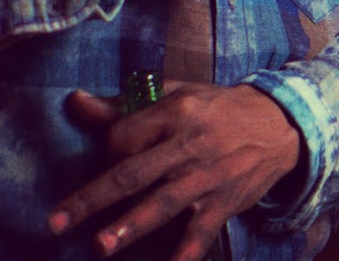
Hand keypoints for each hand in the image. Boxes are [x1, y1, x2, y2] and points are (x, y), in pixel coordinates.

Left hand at [48, 82, 302, 259]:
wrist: (281, 122)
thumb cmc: (218, 109)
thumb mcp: (178, 94)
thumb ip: (125, 105)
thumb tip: (74, 101)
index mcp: (175, 113)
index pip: (124, 135)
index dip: (109, 149)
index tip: (110, 157)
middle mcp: (188, 145)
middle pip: (133, 173)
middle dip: (93, 198)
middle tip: (57, 222)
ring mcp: (207, 177)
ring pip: (163, 203)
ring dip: (130, 225)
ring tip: (101, 246)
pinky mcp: (224, 202)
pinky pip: (201, 233)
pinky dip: (185, 254)